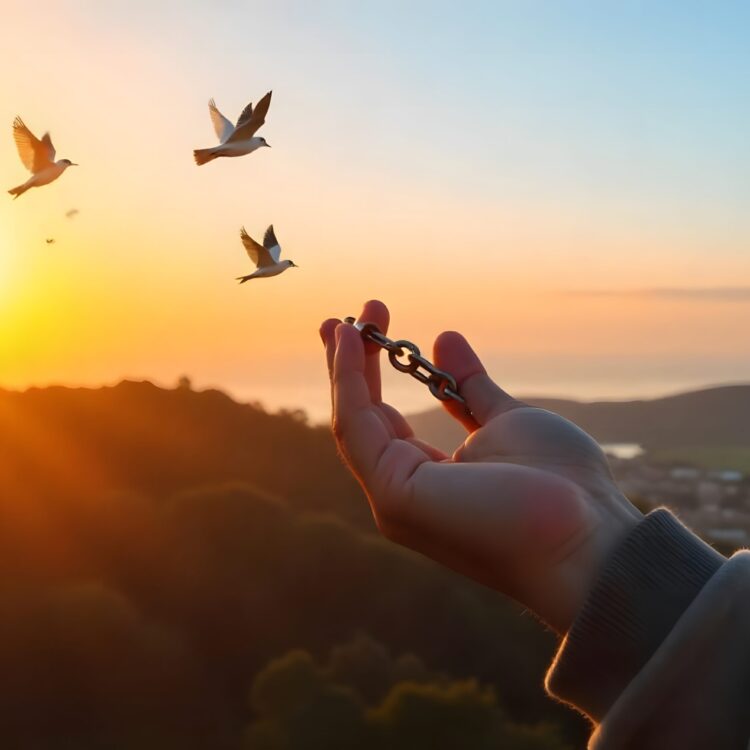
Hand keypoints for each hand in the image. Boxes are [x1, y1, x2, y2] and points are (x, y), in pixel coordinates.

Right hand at [320, 301, 641, 632]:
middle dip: (349, 367)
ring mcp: (394, 499)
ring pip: (353, 421)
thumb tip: (444, 338)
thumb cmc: (560, 487)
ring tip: (345, 320)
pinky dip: (350, 381)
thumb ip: (469, 386)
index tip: (371, 328)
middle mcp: (402, 491)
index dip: (371, 374)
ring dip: (344, 367)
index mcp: (428, 478)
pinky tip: (353, 342)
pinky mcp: (395, 496)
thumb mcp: (507, 420)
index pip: (384, 420)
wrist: (588, 542)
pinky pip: (359, 427)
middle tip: (343, 319)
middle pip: (361, 419)